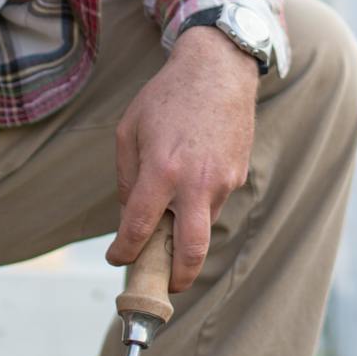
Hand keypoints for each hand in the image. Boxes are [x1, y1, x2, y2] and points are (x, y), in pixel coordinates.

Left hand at [107, 25, 257, 290]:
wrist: (218, 70)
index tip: (118, 258)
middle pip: (190, 251)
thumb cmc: (167, 97)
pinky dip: (198, 205)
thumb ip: (127, 178)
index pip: (139, 228)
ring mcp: (222, 181)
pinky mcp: (238, 175)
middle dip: (177, 278)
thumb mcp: (130, 131)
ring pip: (203, 227)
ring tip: (168, 226)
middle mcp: (195, 182)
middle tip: (165, 285)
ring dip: (185, 235)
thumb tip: (131, 216)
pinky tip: (189, 183)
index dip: (124, 251)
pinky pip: (214, 202)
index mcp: (162, 170)